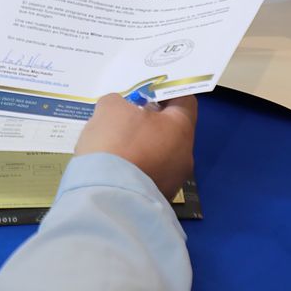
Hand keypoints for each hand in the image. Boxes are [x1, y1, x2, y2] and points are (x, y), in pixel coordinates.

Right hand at [74, 94, 196, 199]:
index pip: (184, 100)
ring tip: (115, 145)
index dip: (165, 91)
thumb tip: (120, 110)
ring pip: (159, 155)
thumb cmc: (115, 144)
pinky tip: (113, 168)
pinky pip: (147, 176)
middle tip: (125, 116)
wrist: (106, 197)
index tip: (146, 90)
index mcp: (181, 128)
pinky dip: (134, 169)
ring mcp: (173, 181)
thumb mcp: (110, 108)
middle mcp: (184, 156)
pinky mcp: (157, 201)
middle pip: (171, 130)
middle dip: (150, 121)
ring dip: (142, 147)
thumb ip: (117, 102)